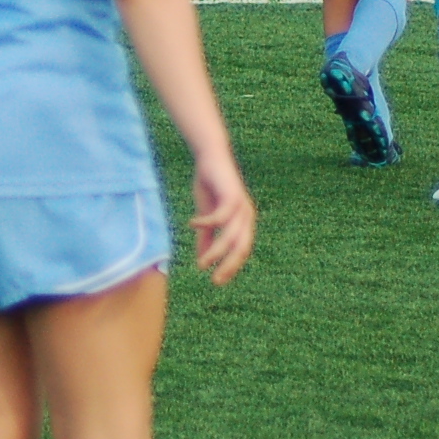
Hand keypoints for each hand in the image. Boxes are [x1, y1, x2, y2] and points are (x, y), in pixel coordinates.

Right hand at [188, 165, 254, 284]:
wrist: (211, 157)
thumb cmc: (210, 185)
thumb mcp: (206, 214)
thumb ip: (206, 236)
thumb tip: (202, 258)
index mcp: (243, 222)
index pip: (241, 250)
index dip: (231, 266)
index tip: (217, 281)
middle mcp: (246, 216)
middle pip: (241, 247)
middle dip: (229, 265)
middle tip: (215, 281)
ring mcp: (241, 206)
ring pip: (231, 236)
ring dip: (216, 251)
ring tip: (202, 262)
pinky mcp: (231, 195)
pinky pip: (220, 217)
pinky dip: (206, 223)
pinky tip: (192, 225)